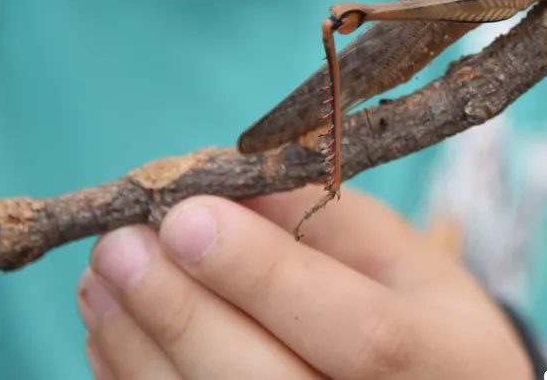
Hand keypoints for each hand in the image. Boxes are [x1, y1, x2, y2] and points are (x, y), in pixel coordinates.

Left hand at [78, 186, 533, 378]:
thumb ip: (320, 216)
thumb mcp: (397, 252)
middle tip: (120, 245)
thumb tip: (212, 186)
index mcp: (445, 360)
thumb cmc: (418, 315)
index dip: (265, 276)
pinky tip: (112, 326)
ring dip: (140, 347)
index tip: (185, 216)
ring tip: (101, 276)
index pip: (360, 331)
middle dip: (180, 312)